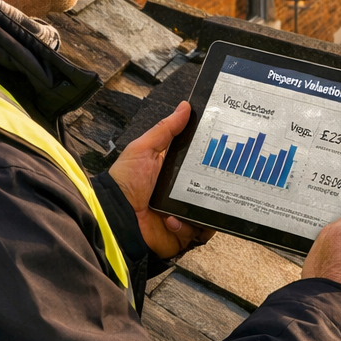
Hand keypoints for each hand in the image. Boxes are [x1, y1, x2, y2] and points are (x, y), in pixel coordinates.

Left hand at [108, 101, 215, 257]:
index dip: (216, 159)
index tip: (225, 151)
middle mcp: (184, 193)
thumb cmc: (125, 182)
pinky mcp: (184, 233)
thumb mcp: (144, 149)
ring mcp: (185, 214)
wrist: (114, 216)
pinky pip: (200, 232)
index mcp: (176, 172)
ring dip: (204, 209)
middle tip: (219, 181)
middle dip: (219, 187)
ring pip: (212, 212)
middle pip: (213, 188)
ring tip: (190, 205)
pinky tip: (172, 220)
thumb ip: (165, 129)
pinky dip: (189, 227)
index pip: (204, 164)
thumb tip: (185, 106)